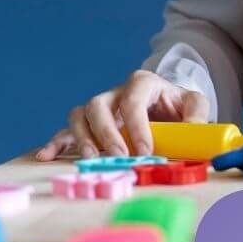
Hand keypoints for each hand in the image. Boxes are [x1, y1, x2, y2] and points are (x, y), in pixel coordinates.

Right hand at [33, 70, 209, 159]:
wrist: (167, 106)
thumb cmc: (178, 105)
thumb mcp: (194, 104)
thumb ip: (196, 116)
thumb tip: (192, 132)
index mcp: (142, 83)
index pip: (133, 100)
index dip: (138, 126)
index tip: (146, 150)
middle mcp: (115, 93)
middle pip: (99, 105)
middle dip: (107, 132)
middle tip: (119, 156)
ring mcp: (100, 108)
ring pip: (80, 114)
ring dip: (82, 137)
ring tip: (91, 158)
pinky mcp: (90, 125)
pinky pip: (67, 130)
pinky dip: (56, 142)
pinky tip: (46, 155)